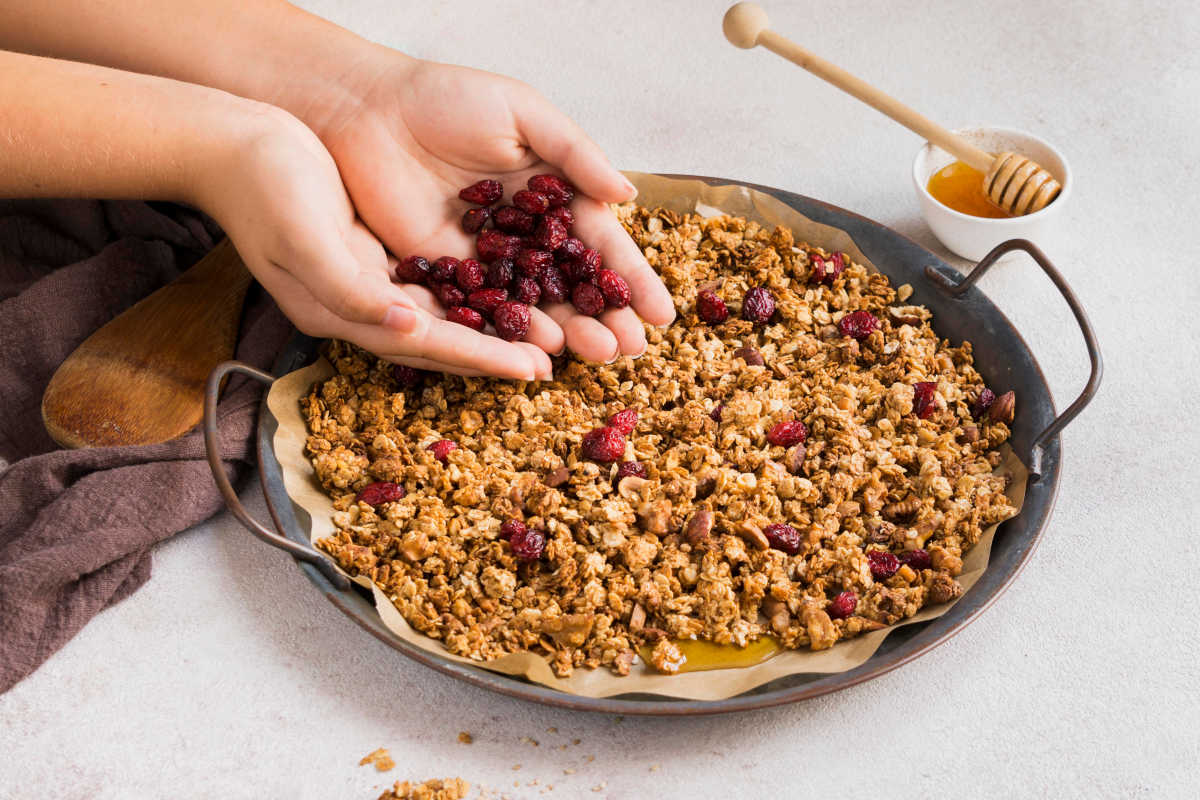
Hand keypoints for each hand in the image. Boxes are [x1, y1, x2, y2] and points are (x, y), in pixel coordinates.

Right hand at [197, 106, 552, 379]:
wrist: (232, 145)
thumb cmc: (264, 185)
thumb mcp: (304, 237)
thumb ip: (350, 289)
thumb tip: (406, 325)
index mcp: (341, 312)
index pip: (426, 345)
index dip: (481, 358)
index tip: (532, 370)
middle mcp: (360, 307)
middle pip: (442, 343)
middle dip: (496, 356)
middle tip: (554, 365)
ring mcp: (368, 284)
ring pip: (443, 318)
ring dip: (491, 330)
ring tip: (542, 338)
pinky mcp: (375, 257)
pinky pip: (435, 285)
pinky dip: (474, 293)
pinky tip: (508, 290)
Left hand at [301, 55, 675, 363]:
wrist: (367, 110)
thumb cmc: (447, 98)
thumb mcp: (523, 113)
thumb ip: (576, 154)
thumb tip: (629, 194)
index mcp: (553, 194)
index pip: (600, 245)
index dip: (632, 279)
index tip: (661, 314)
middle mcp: (525, 234)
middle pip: (574, 285)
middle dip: (607, 317)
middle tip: (633, 348)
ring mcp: (486, 259)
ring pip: (536, 305)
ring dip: (570, 331)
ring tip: (602, 353)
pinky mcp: (444, 274)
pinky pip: (486, 309)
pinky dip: (514, 330)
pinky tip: (545, 349)